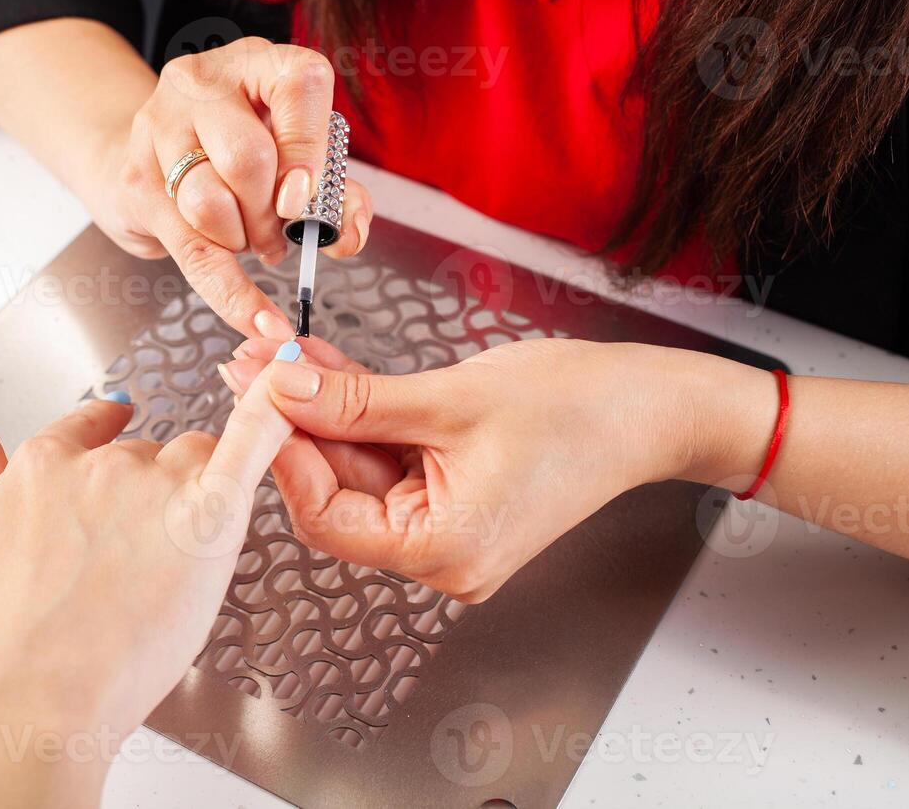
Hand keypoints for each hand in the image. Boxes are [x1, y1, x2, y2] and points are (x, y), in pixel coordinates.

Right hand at [0, 358, 301, 806]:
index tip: (118, 441)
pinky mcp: (205, 517)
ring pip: (198, 459)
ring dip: (198, 489)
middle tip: (143, 552)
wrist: (28, 699)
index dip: (109, 441)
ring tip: (180, 554)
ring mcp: (155, 487)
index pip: (93, 426)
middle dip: (154, 489)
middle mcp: (102, 464)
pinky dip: (271, 409)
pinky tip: (286, 383)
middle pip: (151, 452)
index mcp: (44, 465)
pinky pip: (249, 443)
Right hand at [93, 37, 372, 337]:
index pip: (298, 87)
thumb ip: (337, 190)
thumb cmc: (238, 148)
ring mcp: (160, 127)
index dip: (310, 148)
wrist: (149, 153)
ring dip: (243, 239)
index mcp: (258, 61)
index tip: (307, 197)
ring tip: (247, 235)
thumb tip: (347, 234)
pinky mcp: (137, 180)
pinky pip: (192, 251)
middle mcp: (202, 82)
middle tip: (279, 231)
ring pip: (210, 202)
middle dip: (272, 214)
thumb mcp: (296, 152)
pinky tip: (260, 322)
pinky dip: (233, 296)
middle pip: (248, 158)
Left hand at [221, 336, 766, 601]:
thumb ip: (357, 401)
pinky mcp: (454, 494)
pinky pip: (391, 453)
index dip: (284, 455)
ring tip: (280, 354)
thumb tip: (281, 390)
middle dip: (298, 421)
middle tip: (257, 363)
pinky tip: (322, 367)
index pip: (327, 517)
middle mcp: (440, 554)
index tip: (254, 397)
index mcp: (442, 552)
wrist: (653, 407)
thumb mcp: (451, 399)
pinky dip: (362, 412)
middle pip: (340, 489)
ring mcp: (446, 526)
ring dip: (323, 409)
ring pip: (361, 466)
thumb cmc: (579, 409)